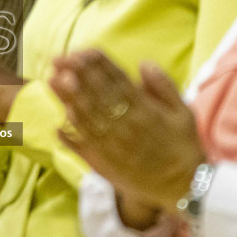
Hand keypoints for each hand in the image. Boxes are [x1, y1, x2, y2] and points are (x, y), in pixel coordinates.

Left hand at [50, 52, 204, 227]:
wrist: (184, 185)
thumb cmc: (183, 146)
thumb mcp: (183, 112)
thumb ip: (163, 86)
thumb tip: (143, 63)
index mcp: (146, 110)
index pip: (118, 81)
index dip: (99, 65)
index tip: (83, 50)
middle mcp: (128, 126)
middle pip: (98, 96)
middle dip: (77, 75)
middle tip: (59, 58)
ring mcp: (115, 146)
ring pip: (88, 119)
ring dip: (68, 99)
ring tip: (53, 80)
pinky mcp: (107, 165)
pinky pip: (85, 147)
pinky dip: (72, 134)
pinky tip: (59, 121)